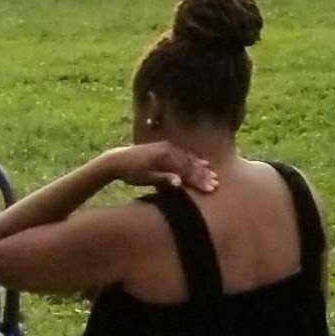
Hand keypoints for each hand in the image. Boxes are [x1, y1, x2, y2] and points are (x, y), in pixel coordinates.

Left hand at [93, 141, 221, 194]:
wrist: (118, 159)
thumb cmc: (131, 172)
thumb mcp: (145, 178)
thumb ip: (163, 179)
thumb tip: (179, 183)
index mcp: (165, 157)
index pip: (187, 170)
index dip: (199, 180)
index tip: (210, 188)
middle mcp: (169, 149)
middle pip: (191, 163)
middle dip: (204, 174)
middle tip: (216, 184)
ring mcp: (168, 147)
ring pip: (189, 158)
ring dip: (202, 167)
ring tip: (214, 174)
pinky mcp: (166, 148)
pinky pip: (184, 154)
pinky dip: (195, 159)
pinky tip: (203, 162)